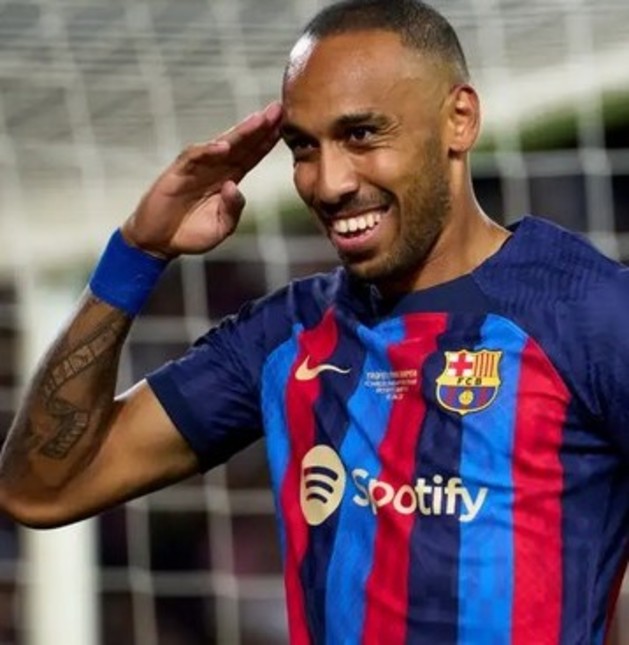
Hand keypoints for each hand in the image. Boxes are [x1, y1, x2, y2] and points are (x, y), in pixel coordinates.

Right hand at [121, 102, 282, 257]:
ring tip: (259, 120)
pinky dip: (208, 151)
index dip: (267, 141)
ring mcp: (196, 167)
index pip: (252, 155)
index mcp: (229, 179)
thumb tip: (234, 186)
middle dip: (260, 126)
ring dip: (240, 131)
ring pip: (222, 144)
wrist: (159, 241)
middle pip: (242, 143)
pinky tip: (223, 145)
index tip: (285, 125)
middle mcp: (215, 168)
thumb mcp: (221, 226)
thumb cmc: (191, 233)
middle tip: (278, 108)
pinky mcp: (178, 172)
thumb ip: (233, 209)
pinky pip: (194, 157)